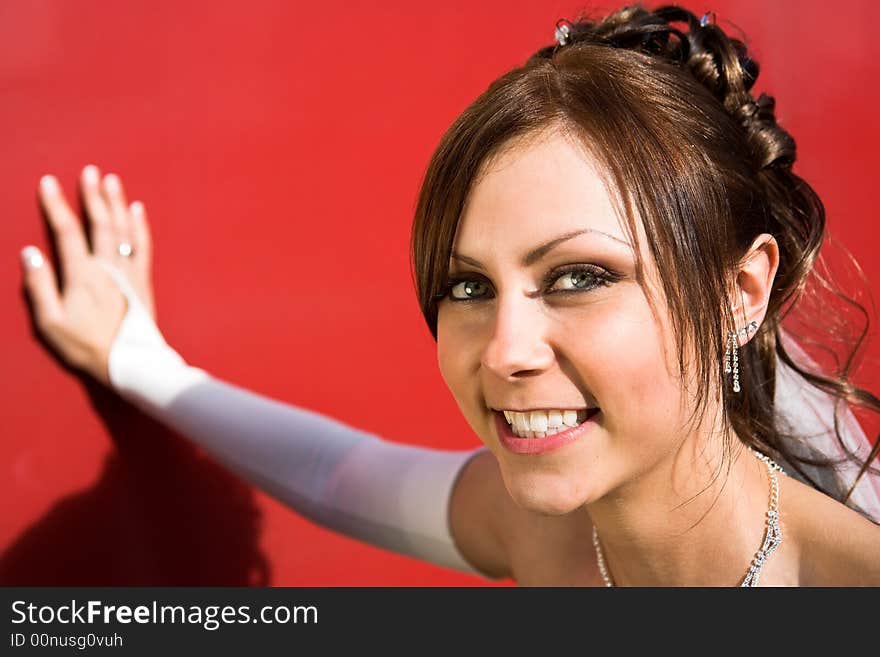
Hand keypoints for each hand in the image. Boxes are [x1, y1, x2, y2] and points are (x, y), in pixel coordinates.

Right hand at [20, 165, 155, 386]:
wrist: (130, 363)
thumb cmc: (86, 347)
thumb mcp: (50, 323)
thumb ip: (39, 287)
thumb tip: (30, 253)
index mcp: (81, 275)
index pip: (67, 232)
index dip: (56, 206)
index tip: (48, 182)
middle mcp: (107, 268)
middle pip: (100, 223)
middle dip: (93, 195)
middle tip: (89, 171)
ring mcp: (128, 273)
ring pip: (122, 230)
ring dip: (116, 203)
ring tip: (111, 180)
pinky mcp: (143, 282)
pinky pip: (142, 247)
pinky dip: (140, 226)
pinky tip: (138, 210)